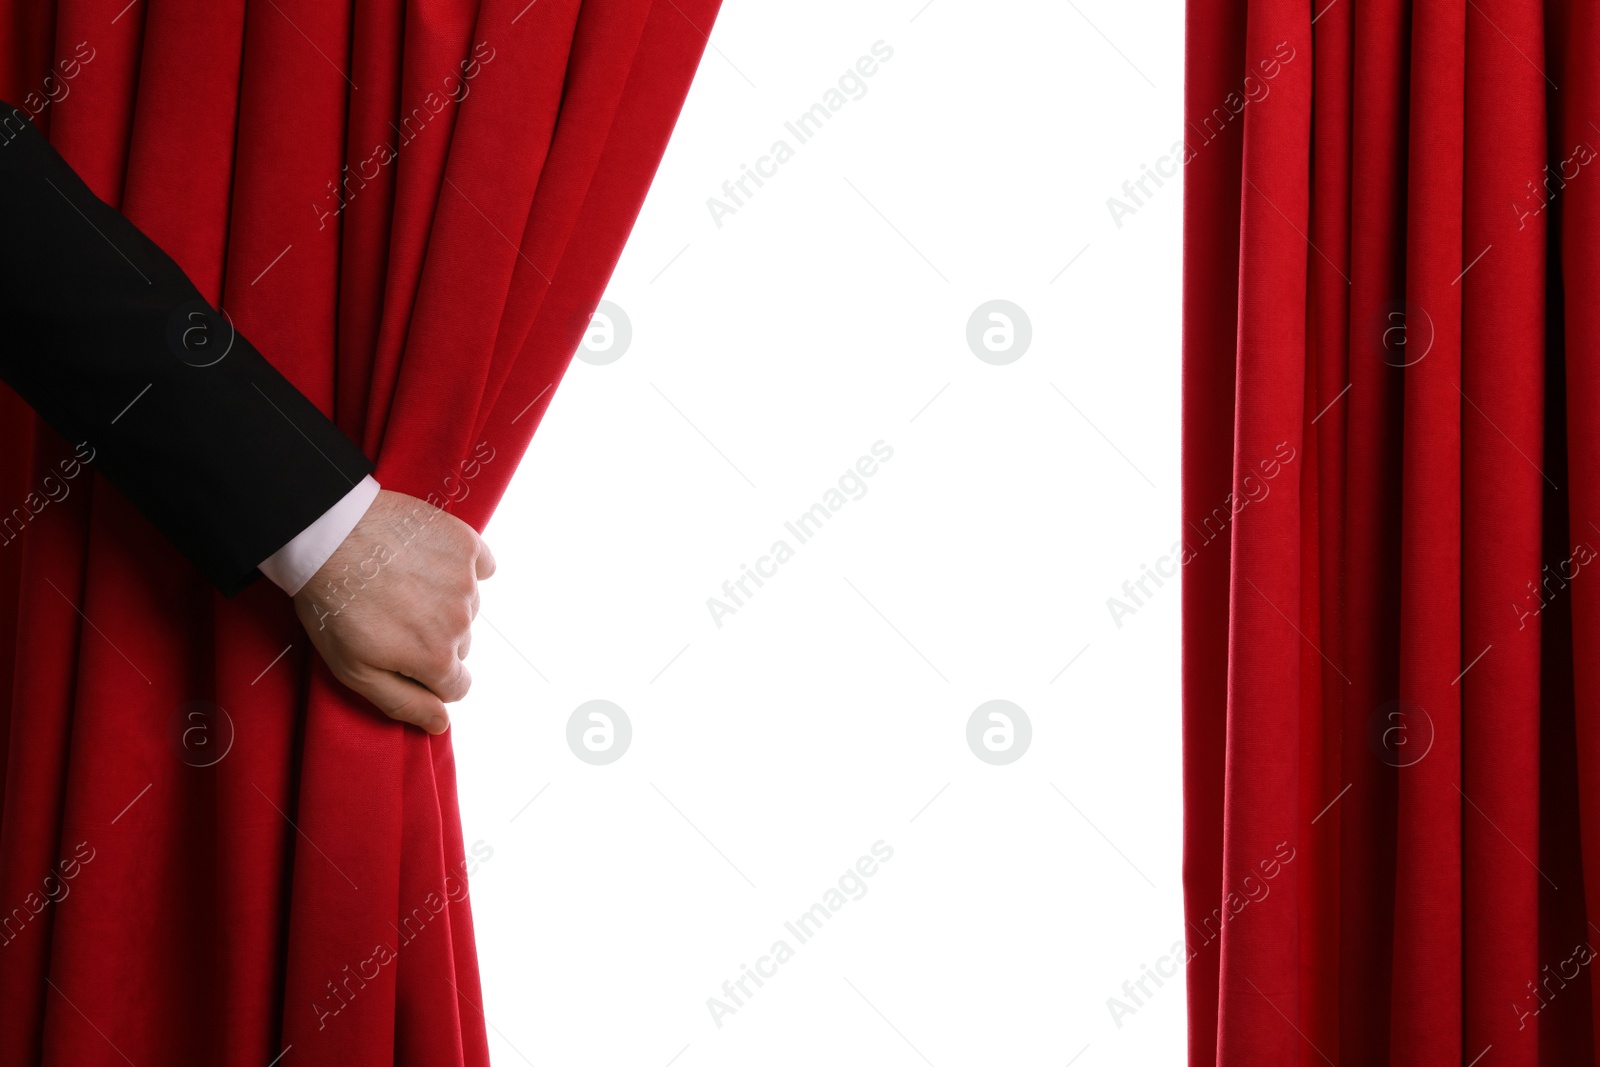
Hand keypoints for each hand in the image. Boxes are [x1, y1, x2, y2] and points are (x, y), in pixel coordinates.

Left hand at [291, 489, 494, 732]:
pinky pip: (481, 566)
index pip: (456, 686)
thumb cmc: (333, 605)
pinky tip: (429, 561)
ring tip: (402, 584)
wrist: (327, 535)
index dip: (429, 676)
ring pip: (468, 606)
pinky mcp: (466, 544)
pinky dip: (462, 567)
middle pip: (461, 645)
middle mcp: (461, 622)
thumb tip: (441, 724)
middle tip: (394, 616)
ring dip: (445, 601)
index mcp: (436, 659)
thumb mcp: (355, 669)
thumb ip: (403, 702)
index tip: (403, 655)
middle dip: (434, 638)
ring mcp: (466, 581)